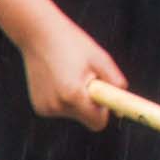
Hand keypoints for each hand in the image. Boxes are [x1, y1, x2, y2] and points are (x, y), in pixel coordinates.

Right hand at [21, 14, 124, 129]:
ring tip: (72, 75)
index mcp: (73, 96)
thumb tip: (120, 109)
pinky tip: (61, 78)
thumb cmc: (74, 44)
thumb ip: (116, 85)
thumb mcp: (102, 60)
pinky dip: (66, 98)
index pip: (98, 123)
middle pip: (86, 118)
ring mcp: (45, 108)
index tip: (108, 97)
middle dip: (92, 104)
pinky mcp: (39, 107)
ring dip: (79, 99)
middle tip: (89, 78)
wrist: (40, 35)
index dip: (106, 111)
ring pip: (75, 113)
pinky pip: (62, 108)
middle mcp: (56, 106)